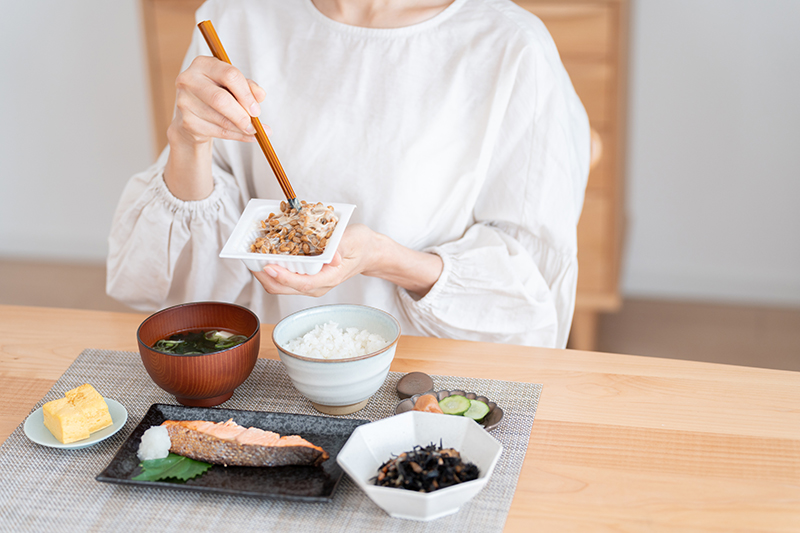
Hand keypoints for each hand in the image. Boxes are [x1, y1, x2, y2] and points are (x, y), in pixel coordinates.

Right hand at [169, 55, 266, 145]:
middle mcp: (189, 80)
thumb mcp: (233, 85)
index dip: (246, 94)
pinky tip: (248, 136)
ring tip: (255, 131)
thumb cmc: (217, 93)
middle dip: (242, 114)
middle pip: (221, 99)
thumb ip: (248, 87)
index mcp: (203, 64)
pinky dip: (236, 136)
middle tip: (255, 124)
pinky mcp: (187, 122)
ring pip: (220, 119)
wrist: (193, 114)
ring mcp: (185, 102)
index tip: (257, 109)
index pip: (229, 75)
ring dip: (241, 128)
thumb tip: (260, 95)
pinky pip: (217, 131)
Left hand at [253, 224, 376, 296]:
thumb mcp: (354, 241)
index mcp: (328, 278)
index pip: (301, 283)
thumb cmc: (361, 246)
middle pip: (283, 288)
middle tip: (251, 257)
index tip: (267, 265)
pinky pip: (283, 279)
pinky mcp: (305, 279)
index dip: (282, 277)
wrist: (368, 253)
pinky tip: (266, 255)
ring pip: (279, 286)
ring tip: (254, 255)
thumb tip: (332, 257)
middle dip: (264, 275)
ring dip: (264, 273)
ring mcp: (309, 284)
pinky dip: (271, 269)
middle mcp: (316, 286)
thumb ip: (341, 248)